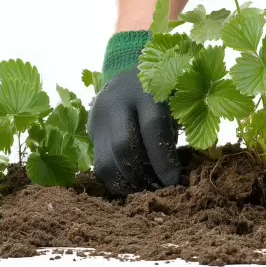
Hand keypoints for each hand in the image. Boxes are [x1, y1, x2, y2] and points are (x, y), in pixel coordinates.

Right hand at [87, 68, 179, 195]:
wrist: (130, 77)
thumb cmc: (162, 94)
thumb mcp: (174, 103)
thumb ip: (174, 131)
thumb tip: (175, 175)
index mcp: (145, 90)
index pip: (152, 128)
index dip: (163, 159)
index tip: (174, 181)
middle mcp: (116, 102)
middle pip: (123, 147)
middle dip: (143, 175)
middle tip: (159, 189)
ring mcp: (98, 117)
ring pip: (106, 161)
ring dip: (128, 182)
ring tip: (146, 189)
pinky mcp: (90, 131)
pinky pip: (98, 165)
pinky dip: (116, 181)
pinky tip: (132, 184)